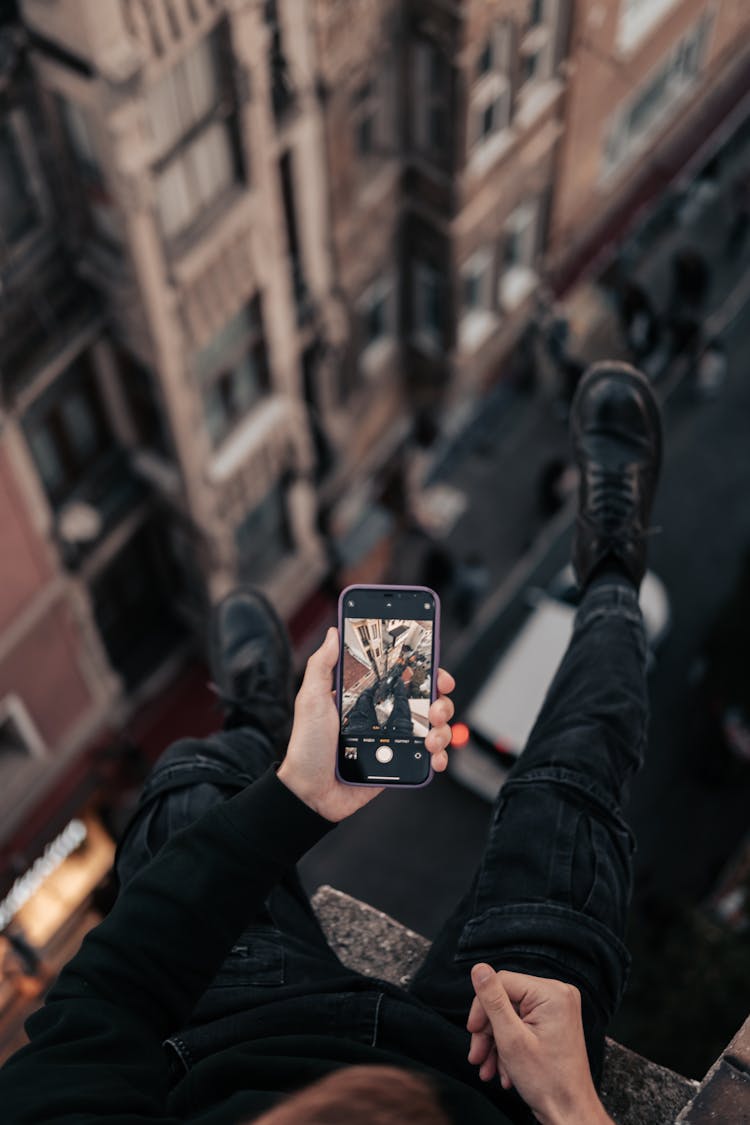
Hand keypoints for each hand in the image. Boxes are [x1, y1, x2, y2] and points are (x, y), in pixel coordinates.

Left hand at [277, 627, 454, 822]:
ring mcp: (394, 739)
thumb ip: (322, 665)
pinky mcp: (398, 763)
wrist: (310, 792)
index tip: (438, 673)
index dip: (426, 672)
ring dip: (443, 730)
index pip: (403, 677)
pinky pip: (428, 757)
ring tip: (432, 739)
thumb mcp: (311, 698)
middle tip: (436, 709)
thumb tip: (334, 633)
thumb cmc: (307, 746)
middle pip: (428, 700)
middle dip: (442, 701)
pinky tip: (434, 758)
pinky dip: (439, 756)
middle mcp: (385, 715)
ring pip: (434, 727)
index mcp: (367, 696)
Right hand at [467, 967, 613, 1124]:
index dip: (482, 1008)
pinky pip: (523, 1025)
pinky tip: (503, 1070)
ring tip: (489, 1069)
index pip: (502, 982)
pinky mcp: (554, 1023)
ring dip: (496, 1043)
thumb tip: (478, 969)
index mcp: (551, 993)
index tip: (473, 1032)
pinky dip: (509, 1047)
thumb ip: (493, 1000)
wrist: (570, 1114)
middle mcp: (557, 995)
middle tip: (478, 1056)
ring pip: (511, 1016)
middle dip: (488, 1032)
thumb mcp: (511, 1038)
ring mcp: (557, 1010)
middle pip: (506, 1001)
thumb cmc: (547, 1082)